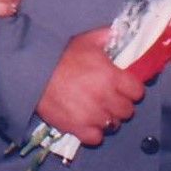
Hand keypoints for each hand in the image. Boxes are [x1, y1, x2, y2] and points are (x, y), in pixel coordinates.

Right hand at [35, 27, 144, 146]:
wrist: (33, 72)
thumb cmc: (61, 54)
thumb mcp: (86, 40)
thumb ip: (107, 36)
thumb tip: (118, 32)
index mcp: (111, 76)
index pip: (137, 91)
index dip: (132, 89)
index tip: (124, 87)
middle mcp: (105, 98)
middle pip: (128, 111)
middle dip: (121, 104)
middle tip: (110, 98)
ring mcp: (92, 115)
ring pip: (114, 125)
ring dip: (108, 118)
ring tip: (98, 110)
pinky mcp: (77, 128)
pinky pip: (96, 138)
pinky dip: (93, 132)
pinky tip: (87, 122)